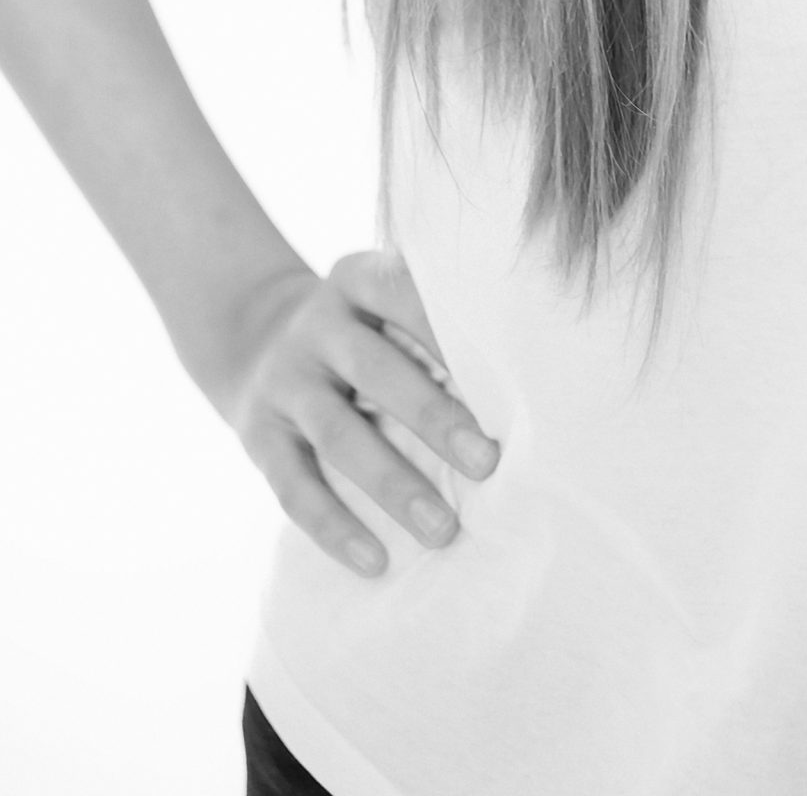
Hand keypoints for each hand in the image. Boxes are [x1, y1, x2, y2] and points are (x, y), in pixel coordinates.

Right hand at [199, 247, 501, 578]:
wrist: (250, 335)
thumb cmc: (358, 326)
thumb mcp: (379, 299)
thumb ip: (430, 323)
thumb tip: (520, 378)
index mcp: (357, 281)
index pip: (403, 294)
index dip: (447, 331)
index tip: (500, 373)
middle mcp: (316, 326)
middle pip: (376, 371)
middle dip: (433, 417)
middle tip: (488, 464)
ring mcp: (284, 382)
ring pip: (339, 437)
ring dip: (394, 486)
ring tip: (444, 532)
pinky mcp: (258, 436)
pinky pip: (294, 488)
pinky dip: (335, 528)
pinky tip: (375, 561)